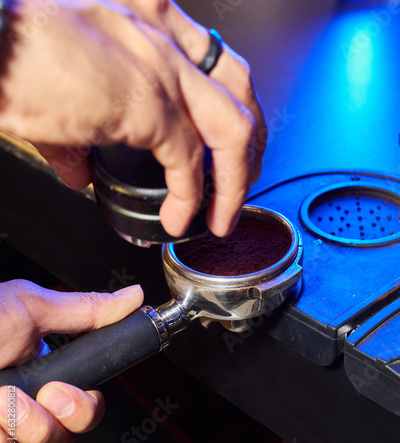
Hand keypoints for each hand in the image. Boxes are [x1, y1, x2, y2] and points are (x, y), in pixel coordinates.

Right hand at [0, 0, 257, 236]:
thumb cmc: (14, 54)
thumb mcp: (64, 90)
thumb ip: (82, 136)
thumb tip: (82, 172)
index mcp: (150, 21)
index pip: (215, 63)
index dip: (231, 106)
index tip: (227, 147)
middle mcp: (164, 37)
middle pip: (241, 90)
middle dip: (249, 145)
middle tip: (240, 183)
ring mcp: (162, 68)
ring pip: (234, 128)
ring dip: (234, 180)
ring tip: (222, 215)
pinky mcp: (148, 104)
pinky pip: (189, 163)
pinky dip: (191, 199)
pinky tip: (178, 219)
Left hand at [0, 279, 143, 442]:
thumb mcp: (28, 309)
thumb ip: (85, 309)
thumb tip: (133, 297)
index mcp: (47, 370)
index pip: (89, 400)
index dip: (85, 404)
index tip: (64, 391)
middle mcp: (32, 404)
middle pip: (73, 435)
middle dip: (58, 419)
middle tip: (39, 396)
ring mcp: (8, 432)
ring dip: (22, 431)